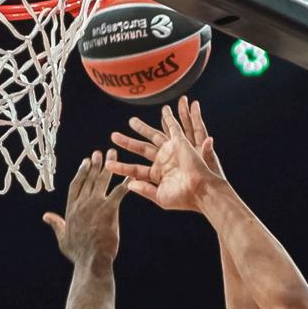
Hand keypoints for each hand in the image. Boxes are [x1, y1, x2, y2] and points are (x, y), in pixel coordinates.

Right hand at [42, 151, 129, 262]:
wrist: (91, 262)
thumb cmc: (78, 254)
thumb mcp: (63, 238)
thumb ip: (56, 224)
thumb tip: (46, 216)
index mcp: (71, 209)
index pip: (76, 185)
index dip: (81, 172)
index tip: (86, 162)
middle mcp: (82, 204)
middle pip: (89, 179)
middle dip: (95, 164)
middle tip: (100, 153)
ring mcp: (95, 206)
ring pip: (102, 181)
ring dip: (108, 166)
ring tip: (113, 154)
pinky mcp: (109, 210)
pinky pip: (118, 192)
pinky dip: (125, 184)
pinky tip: (131, 176)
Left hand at [108, 97, 223, 210]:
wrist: (199, 190)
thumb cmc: (182, 198)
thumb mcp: (160, 197)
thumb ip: (145, 190)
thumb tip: (129, 185)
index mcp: (157, 175)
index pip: (135, 169)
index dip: (121, 167)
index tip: (108, 164)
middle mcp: (162, 162)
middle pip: (141, 149)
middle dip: (127, 142)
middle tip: (113, 136)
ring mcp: (170, 151)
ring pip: (153, 136)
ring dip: (142, 128)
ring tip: (131, 121)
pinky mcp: (180, 142)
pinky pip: (173, 127)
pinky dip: (169, 118)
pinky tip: (164, 110)